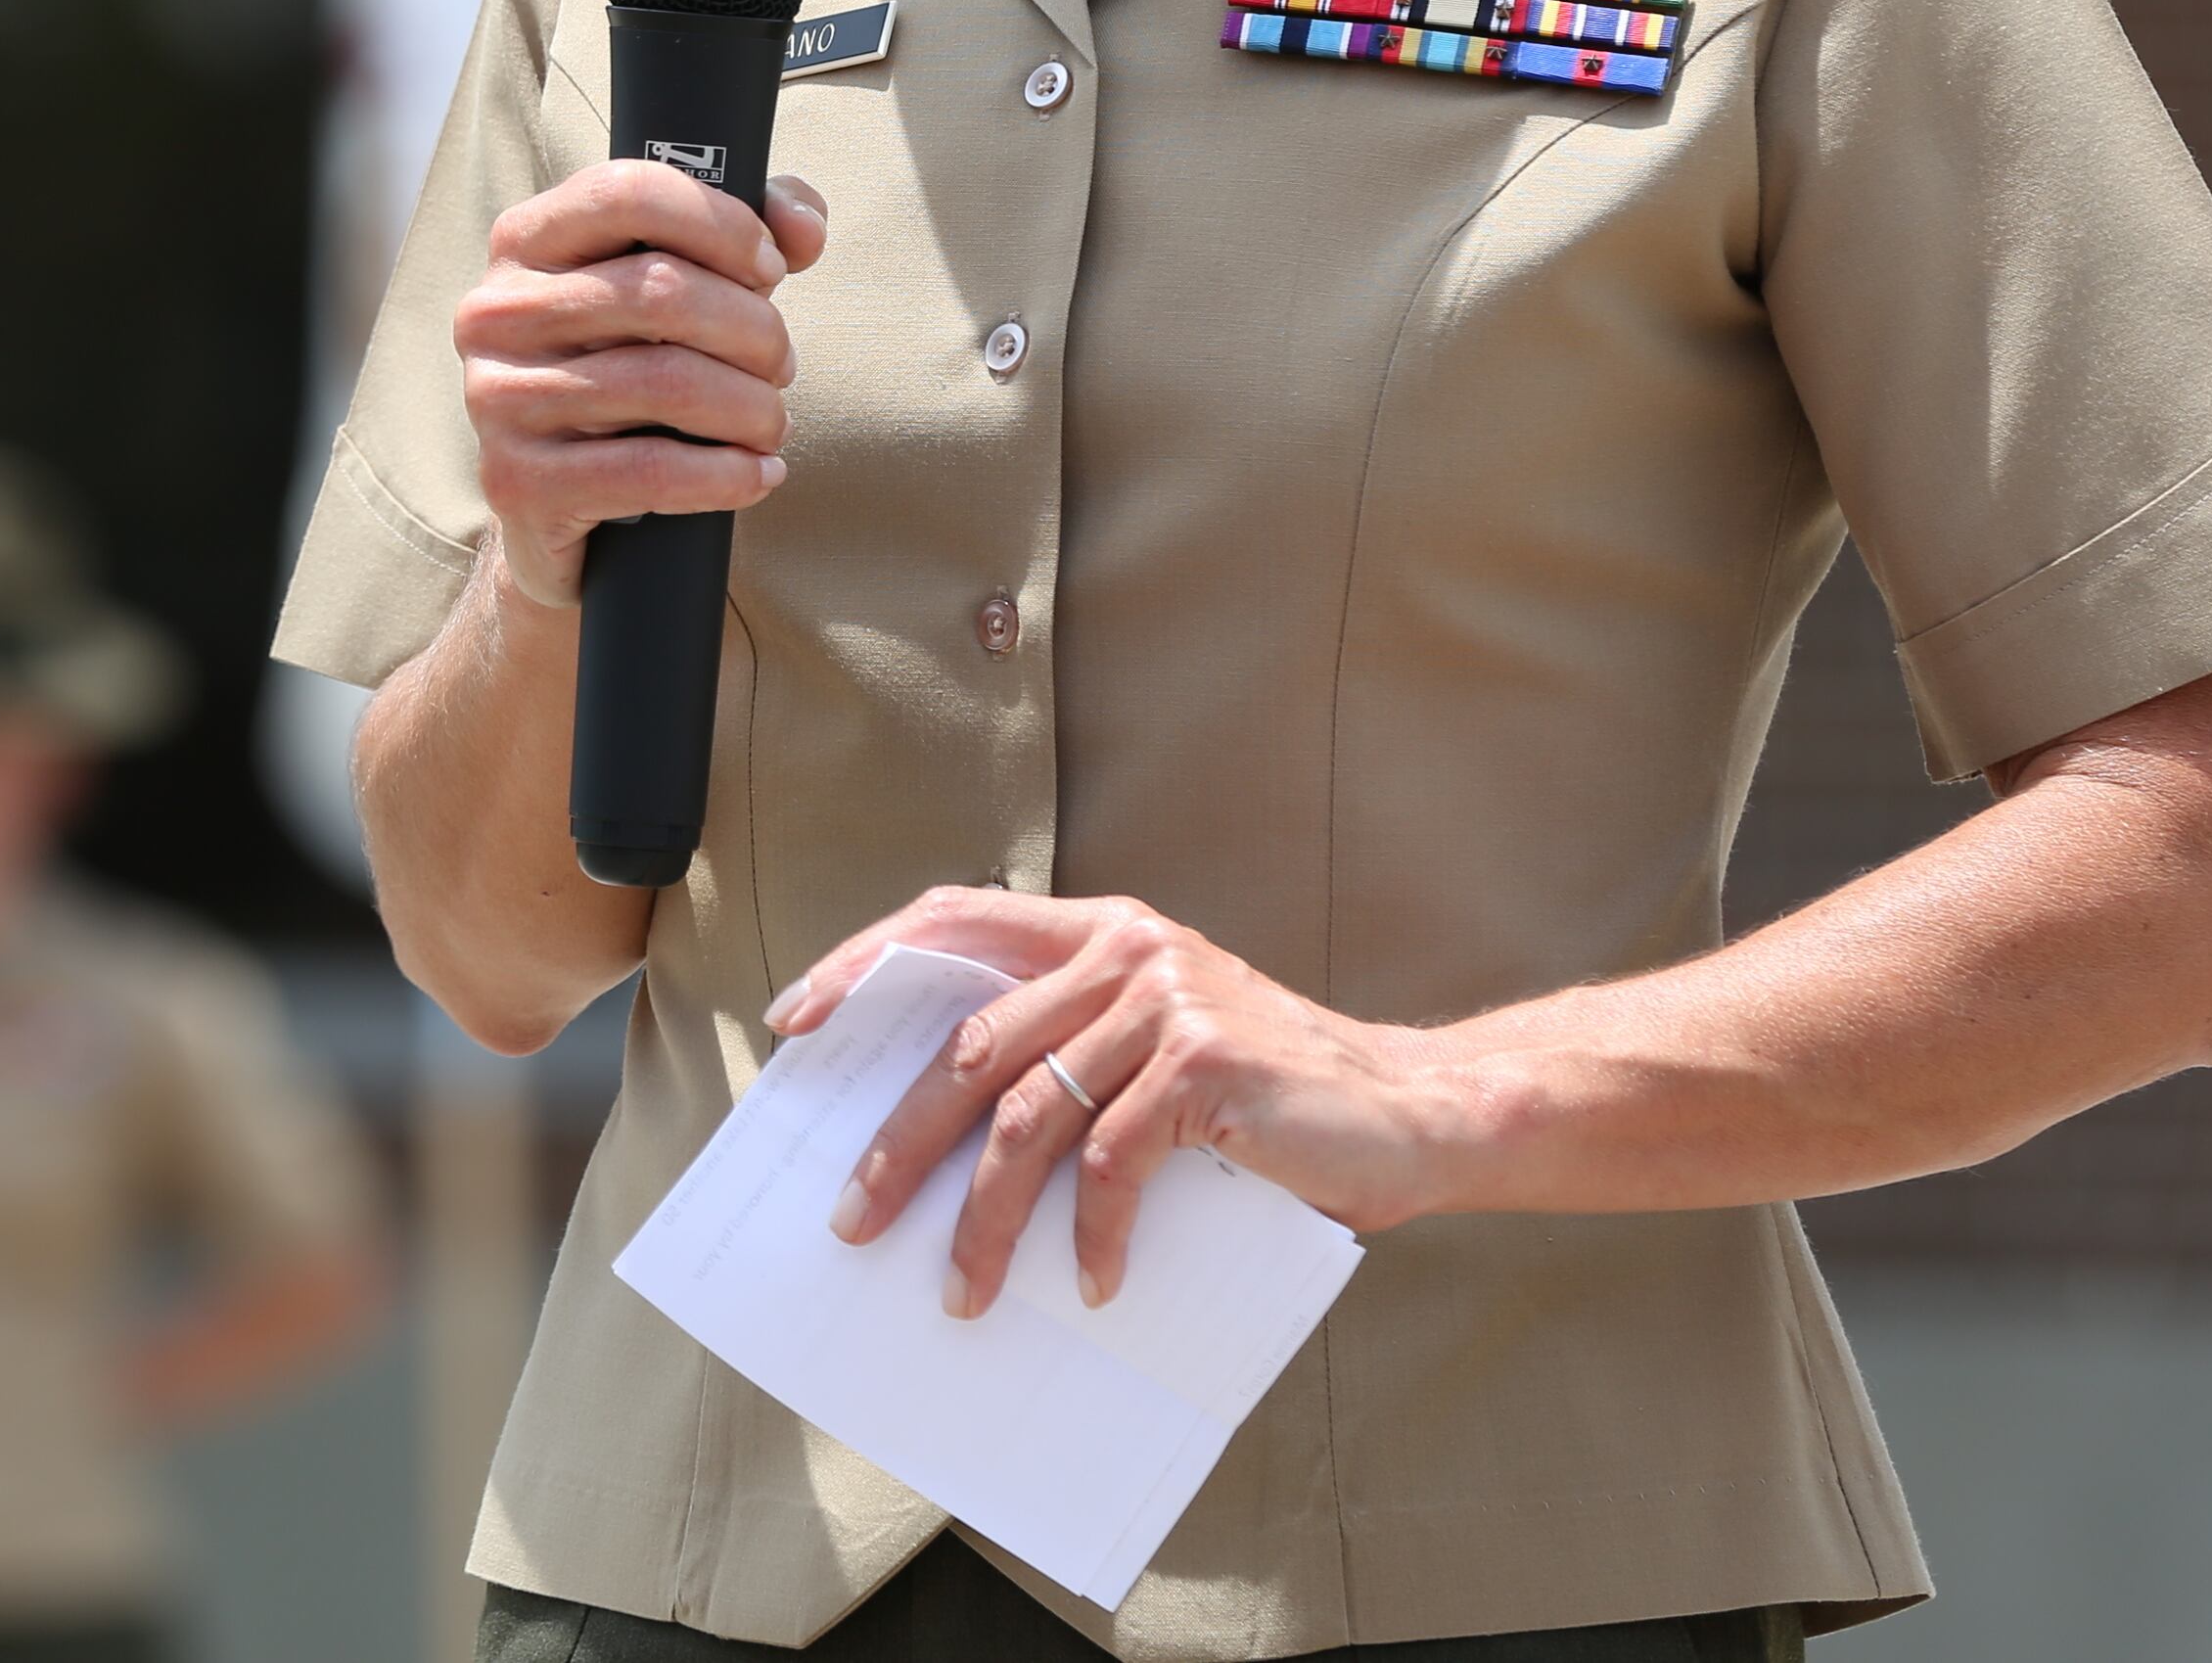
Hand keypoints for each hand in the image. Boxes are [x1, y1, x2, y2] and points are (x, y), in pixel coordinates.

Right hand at [453, 163, 829, 606]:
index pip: (628, 193)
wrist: (561, 502)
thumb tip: (803, 227)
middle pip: (661, 291)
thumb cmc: (629, 369)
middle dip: (754, 330)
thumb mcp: (678, 285)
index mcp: (526, 240)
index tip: (770, 268)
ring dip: (751, 407)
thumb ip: (748, 233)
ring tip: (771, 422)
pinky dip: (727, 474)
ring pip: (666, 383)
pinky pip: (650, 471)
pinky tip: (758, 474)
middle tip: (780, 363)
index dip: (722, 225)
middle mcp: (494, 310)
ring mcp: (497, 397)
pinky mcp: (517, 480)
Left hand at [770, 887, 1482, 1313]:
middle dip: (899, 1142)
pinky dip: (1092, 1235)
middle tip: (854, 1217)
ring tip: (961, 1291)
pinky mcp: (1204, 1067)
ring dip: (983, 1219)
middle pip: (968, 1046)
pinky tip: (1090, 1287)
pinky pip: (1112, 1164)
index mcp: (1102, 932)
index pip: (954, 921)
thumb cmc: (1269, 1104)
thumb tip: (932, 1139)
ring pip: (1026, 1117)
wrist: (1414, 1113)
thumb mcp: (1156, 1051)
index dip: (867, 964)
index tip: (797, 1023)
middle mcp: (1125, 950)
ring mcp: (1165, 1002)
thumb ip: (1068, 1058)